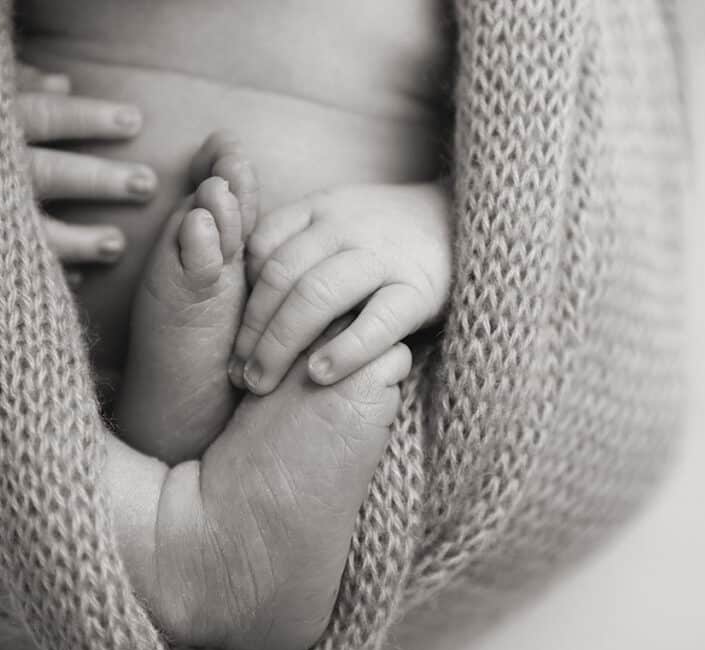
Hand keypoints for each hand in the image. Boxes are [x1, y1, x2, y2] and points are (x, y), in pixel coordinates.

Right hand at [15, 61, 157, 264]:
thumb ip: (12, 85)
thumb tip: (61, 83)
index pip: (46, 116)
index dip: (90, 119)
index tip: (135, 122)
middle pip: (50, 173)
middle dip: (101, 180)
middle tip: (147, 184)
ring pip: (35, 230)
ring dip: (82, 241)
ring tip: (118, 245)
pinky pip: (13, 269)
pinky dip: (49, 273)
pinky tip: (80, 278)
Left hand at [230, 182, 451, 394]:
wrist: (470, 222)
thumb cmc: (393, 236)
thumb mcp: (343, 219)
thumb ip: (299, 242)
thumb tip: (250, 292)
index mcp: (321, 210)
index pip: (263, 249)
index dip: (242, 300)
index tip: (233, 344)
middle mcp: (346, 228)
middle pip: (282, 276)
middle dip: (253, 331)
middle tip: (240, 376)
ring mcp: (383, 257)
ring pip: (317, 295)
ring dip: (281, 343)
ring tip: (264, 384)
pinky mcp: (418, 289)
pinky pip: (375, 321)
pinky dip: (343, 350)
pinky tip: (320, 375)